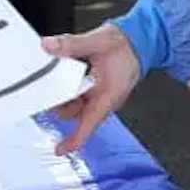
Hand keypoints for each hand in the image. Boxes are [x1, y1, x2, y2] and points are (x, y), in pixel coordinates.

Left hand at [41, 25, 141, 153]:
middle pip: (76, 113)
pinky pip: (80, 95)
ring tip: (58, 77)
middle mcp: (103, 99)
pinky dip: (70, 87)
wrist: (139, 40)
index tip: (61, 149)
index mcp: (108, 95)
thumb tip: (50, 47)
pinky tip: (66, 74)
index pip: (89, 123)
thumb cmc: (127, 46)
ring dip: (65, 95)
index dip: (74, 139)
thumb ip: (73, 43)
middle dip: (61, 105)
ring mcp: (100, 95)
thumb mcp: (99, 40)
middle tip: (50, 89)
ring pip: (76, 104)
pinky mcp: (96, 89)